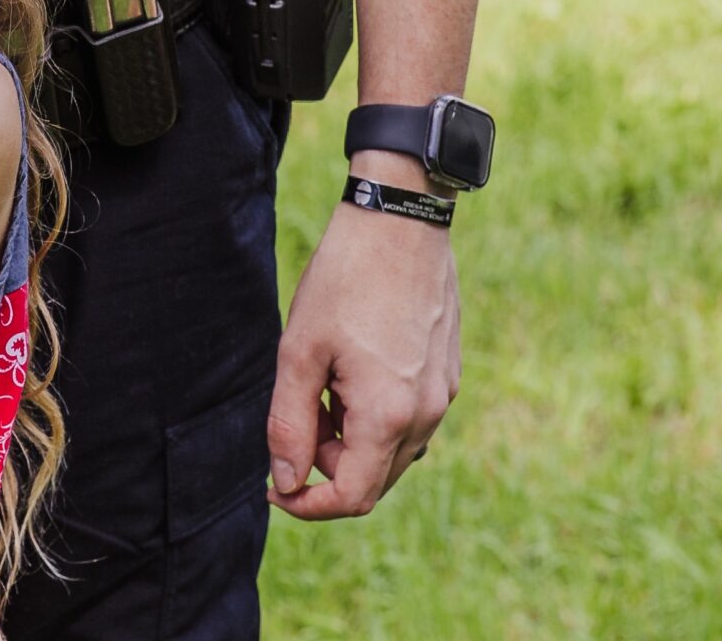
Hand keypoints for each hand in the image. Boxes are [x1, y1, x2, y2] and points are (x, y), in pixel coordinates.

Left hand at [268, 190, 461, 516]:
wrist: (400, 219)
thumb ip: (289, 423)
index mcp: (389, 416)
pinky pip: (409, 418)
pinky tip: (350, 367)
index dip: (308, 503)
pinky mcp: (446, 373)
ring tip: (321, 380)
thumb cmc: (345, 279)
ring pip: (392, 450)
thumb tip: (286, 482)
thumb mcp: (300, 349)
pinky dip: (374, 414)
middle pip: (373, 478)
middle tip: (296, 409)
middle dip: (327, 462)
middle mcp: (426, 415)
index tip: (275, 487)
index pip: (353, 496)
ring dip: (351, 437)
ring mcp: (442, 395)